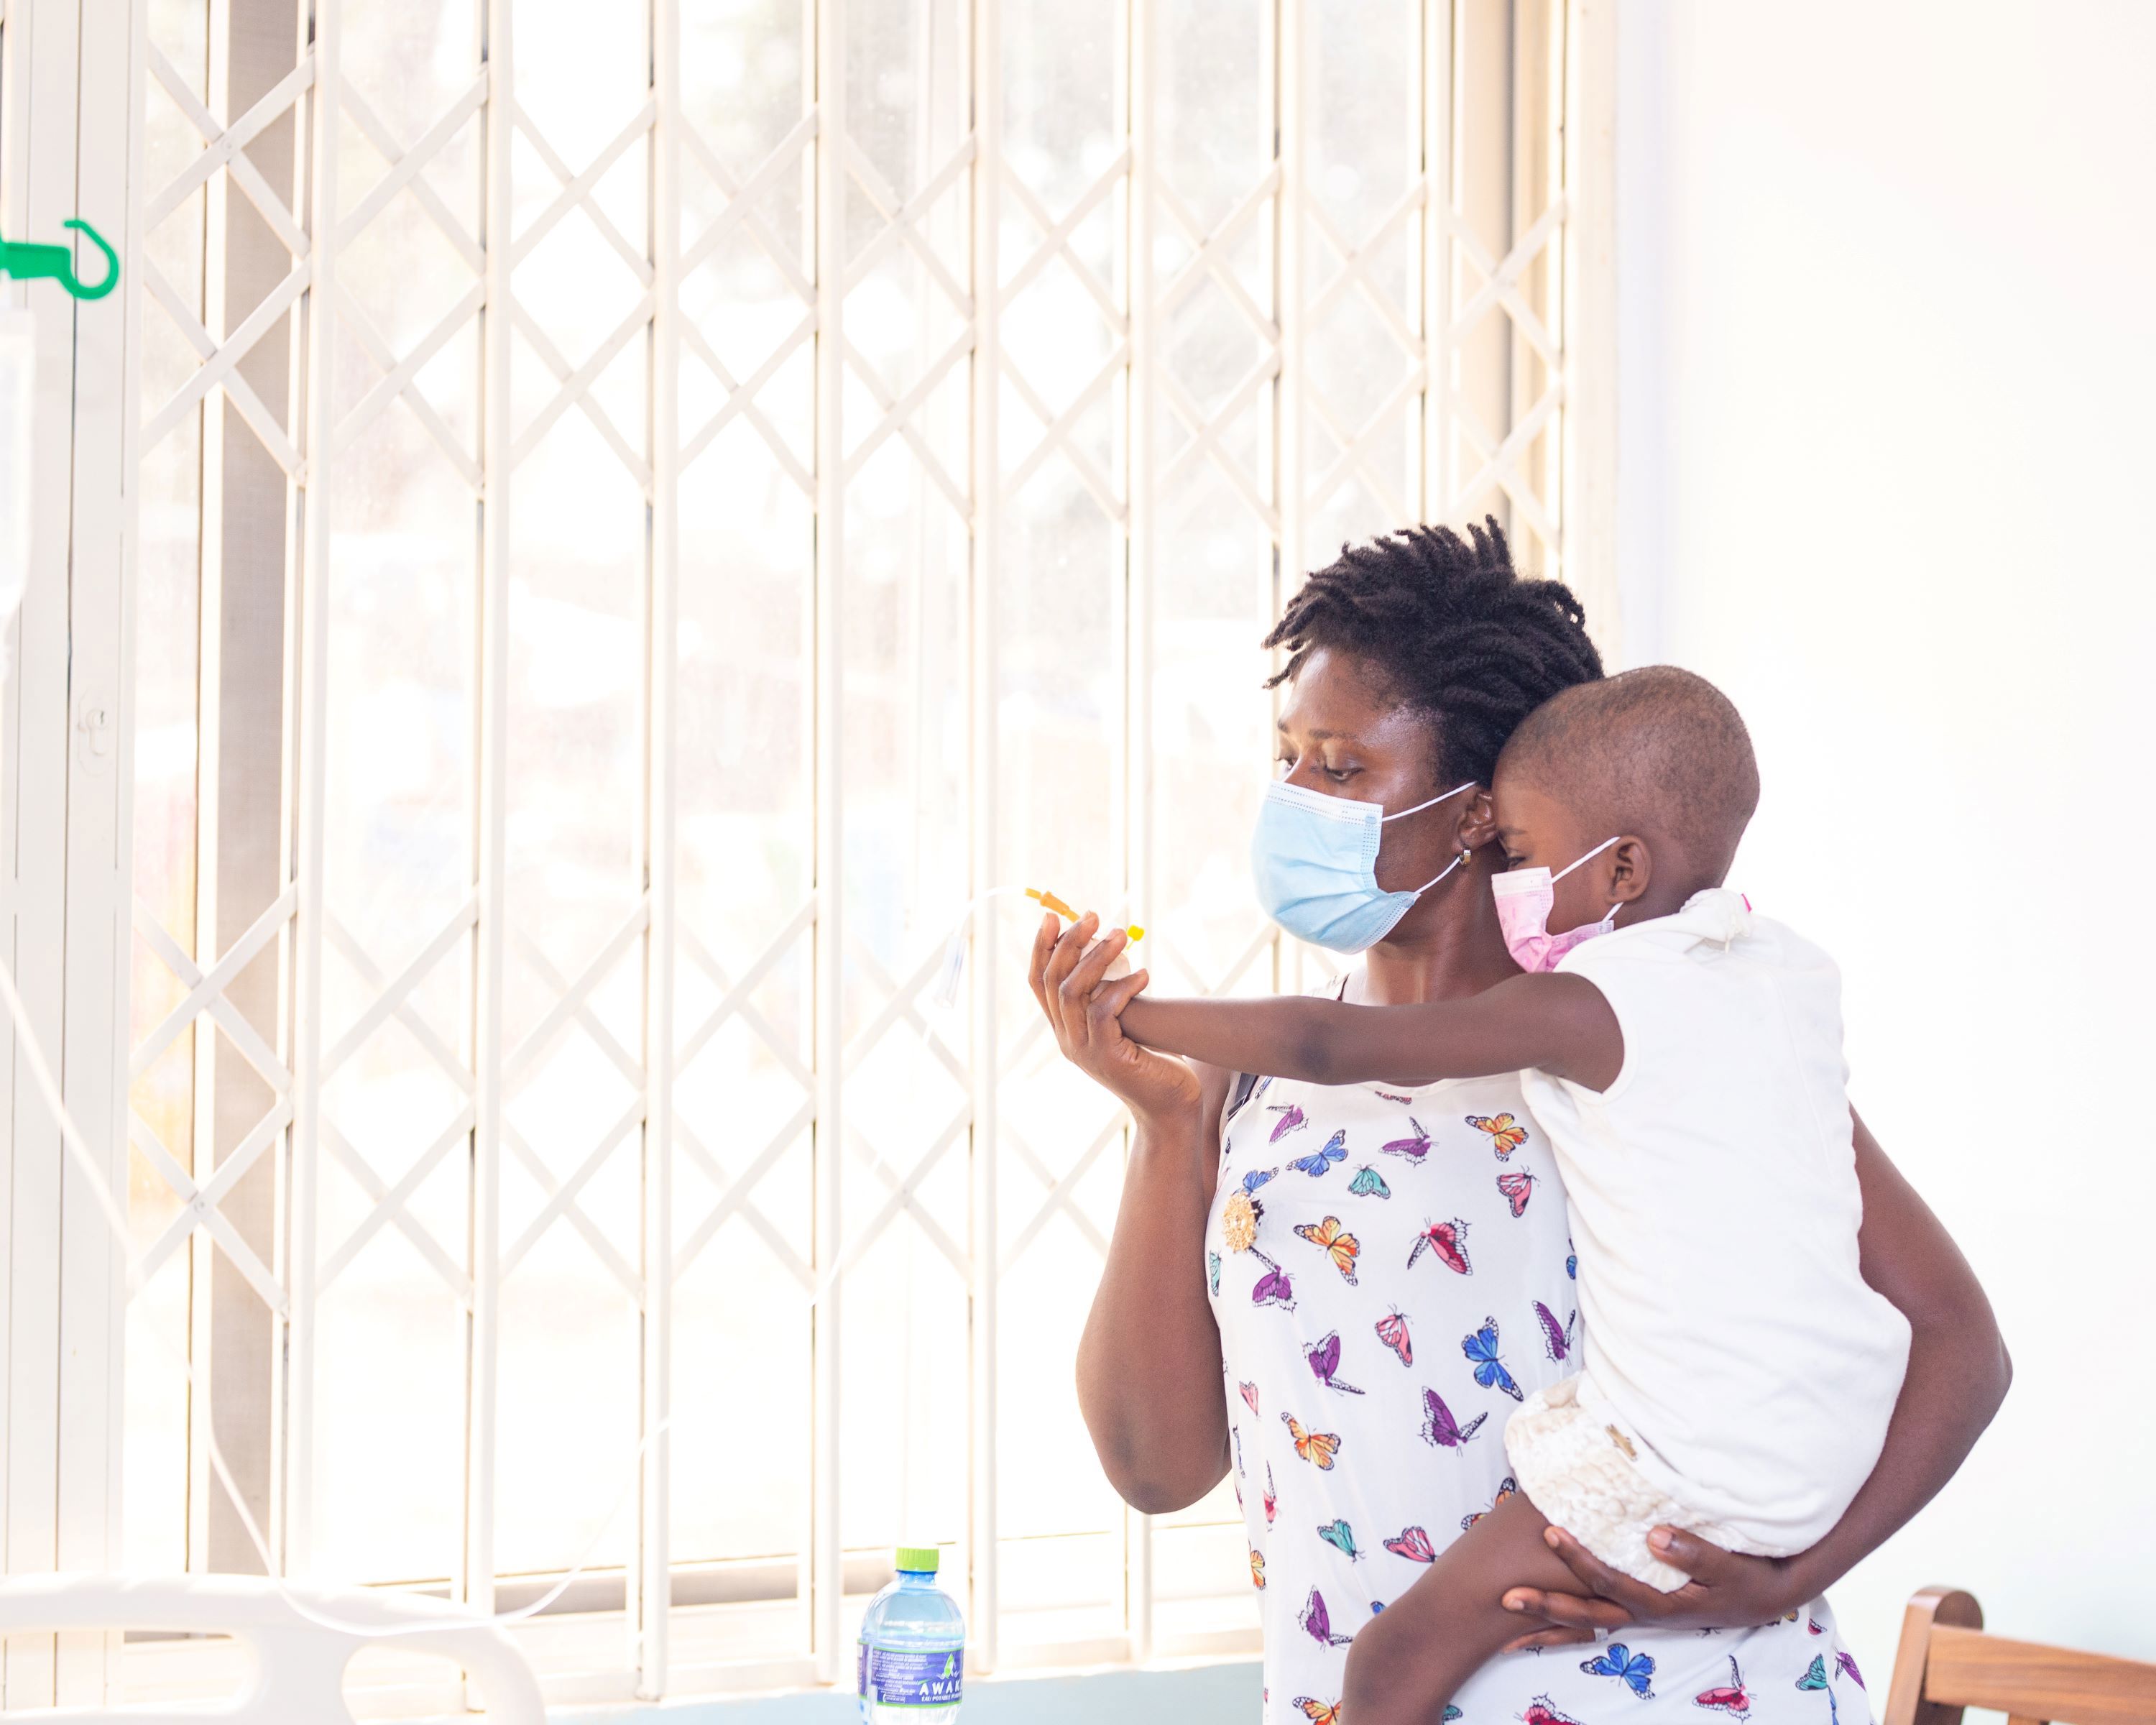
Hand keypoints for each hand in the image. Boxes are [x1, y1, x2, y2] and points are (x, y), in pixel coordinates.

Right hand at [1028, 911, 1199, 1122]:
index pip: (1039, 983)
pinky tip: (1144, 977)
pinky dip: (1123, 988)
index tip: (1053, 917)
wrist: (1171, 1106)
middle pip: (1053, 981)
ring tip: (1122, 935)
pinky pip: (1104, 1012)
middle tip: (1093, 916)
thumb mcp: (1124, 1022)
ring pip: (1074, 992)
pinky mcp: (1108, 1057)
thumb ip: (1109, 995)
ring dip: (1097, 958)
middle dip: (1070, 942)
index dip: (1041, 948)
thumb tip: (1110, 948)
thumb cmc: (1153, 1059)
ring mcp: (1084, 1050)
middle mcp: (1067, 1039)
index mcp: (1065, 1029)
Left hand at [1496, 1525, 1807, 1647]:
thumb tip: (1653, 1535)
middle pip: (1586, 1615)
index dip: (1579, 1560)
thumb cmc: (1749, 1578)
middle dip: (1545, 1608)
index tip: (1550, 1532)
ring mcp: (1640, 1611)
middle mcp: (1643, 1612)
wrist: (1767, 1595)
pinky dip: (1569, 1619)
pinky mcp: (1642, 1604)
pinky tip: (1544, 1615)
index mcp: (1660, 1603)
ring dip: (1549, 1620)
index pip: (1610, 1583)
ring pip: (1587, 1621)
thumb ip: (1695, 1552)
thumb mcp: (1730, 1567)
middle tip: (1505, 1598)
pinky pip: (1597, 1614)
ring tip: (1508, 1617)